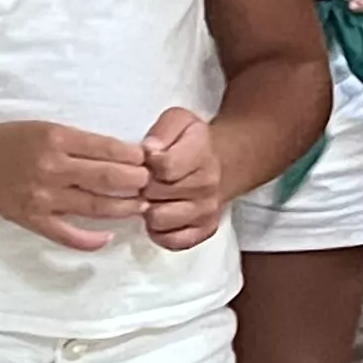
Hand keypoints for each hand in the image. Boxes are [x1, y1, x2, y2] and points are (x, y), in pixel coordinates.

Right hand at [0, 121, 149, 250]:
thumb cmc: (11, 141)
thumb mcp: (46, 127)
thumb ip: (80, 142)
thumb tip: (121, 156)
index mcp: (56, 139)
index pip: (108, 149)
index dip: (134, 156)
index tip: (147, 159)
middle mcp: (52, 168)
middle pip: (108, 179)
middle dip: (136, 182)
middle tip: (150, 183)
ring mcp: (44, 198)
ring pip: (96, 207)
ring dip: (124, 209)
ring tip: (140, 206)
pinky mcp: (35, 219)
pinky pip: (68, 236)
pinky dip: (91, 240)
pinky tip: (107, 237)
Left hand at [138, 106, 227, 249]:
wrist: (220, 163)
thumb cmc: (190, 141)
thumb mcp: (178, 121)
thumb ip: (162, 130)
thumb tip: (149, 151)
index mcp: (201, 151)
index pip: (164, 166)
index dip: (146, 163)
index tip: (146, 159)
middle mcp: (209, 183)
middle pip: (156, 193)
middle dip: (143, 185)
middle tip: (145, 179)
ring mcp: (208, 209)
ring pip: (160, 219)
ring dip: (148, 209)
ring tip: (151, 196)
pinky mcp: (205, 230)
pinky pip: (172, 242)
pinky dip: (159, 232)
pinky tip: (160, 213)